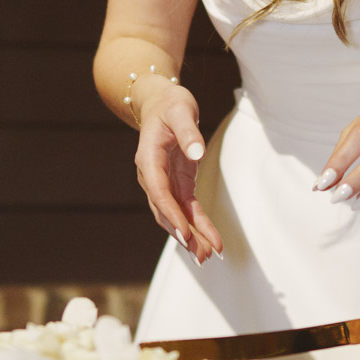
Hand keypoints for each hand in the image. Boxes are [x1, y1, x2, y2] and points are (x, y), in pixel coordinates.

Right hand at [132, 79, 221, 262]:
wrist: (161, 103)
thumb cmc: (170, 104)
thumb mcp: (181, 111)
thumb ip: (189, 132)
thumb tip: (197, 153)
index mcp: (148, 158)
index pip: (158, 191)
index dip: (171, 214)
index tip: (186, 232)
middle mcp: (151, 175)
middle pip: (164, 211)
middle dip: (182, 234)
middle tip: (200, 255)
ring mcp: (163, 182)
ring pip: (175, 215)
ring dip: (190, 237)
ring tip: (207, 256)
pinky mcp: (177, 184)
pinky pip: (186, 209)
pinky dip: (198, 225)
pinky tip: (210, 241)